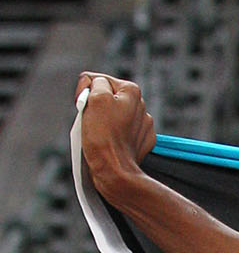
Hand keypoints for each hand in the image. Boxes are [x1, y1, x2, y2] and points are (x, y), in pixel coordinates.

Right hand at [74, 73, 155, 199]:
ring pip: (112, 115)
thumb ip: (96, 83)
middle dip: (94, 106)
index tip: (81, 106)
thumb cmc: (103, 137)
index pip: (98, 80)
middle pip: (106, 97)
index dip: (85, 91)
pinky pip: (120, 132)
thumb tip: (97, 85)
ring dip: (103, 121)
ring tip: (99, 134)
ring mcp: (142, 125)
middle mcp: (140, 106)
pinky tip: (109, 143)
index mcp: (131, 91)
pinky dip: (112, 135)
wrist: (114, 172)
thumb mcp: (95, 98)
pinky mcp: (140, 142)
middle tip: (90, 121)